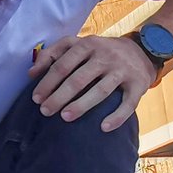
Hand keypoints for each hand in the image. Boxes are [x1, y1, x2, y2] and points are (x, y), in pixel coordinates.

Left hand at [29, 36, 156, 130]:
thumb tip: (31, 73)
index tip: (36, 98)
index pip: (63, 65)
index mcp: (88, 45)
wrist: (141, 51)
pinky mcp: (138, 84)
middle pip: (79, 79)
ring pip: (101, 91)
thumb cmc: (100, 52)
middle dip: (59, 96)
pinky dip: (117, 116)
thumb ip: (54, 54)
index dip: (48, 82)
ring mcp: (122, 70)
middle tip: (46, 112)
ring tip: (65, 118)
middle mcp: (105, 56)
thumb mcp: (79, 44)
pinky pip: (128, 103)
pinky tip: (104, 127)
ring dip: (82, 105)